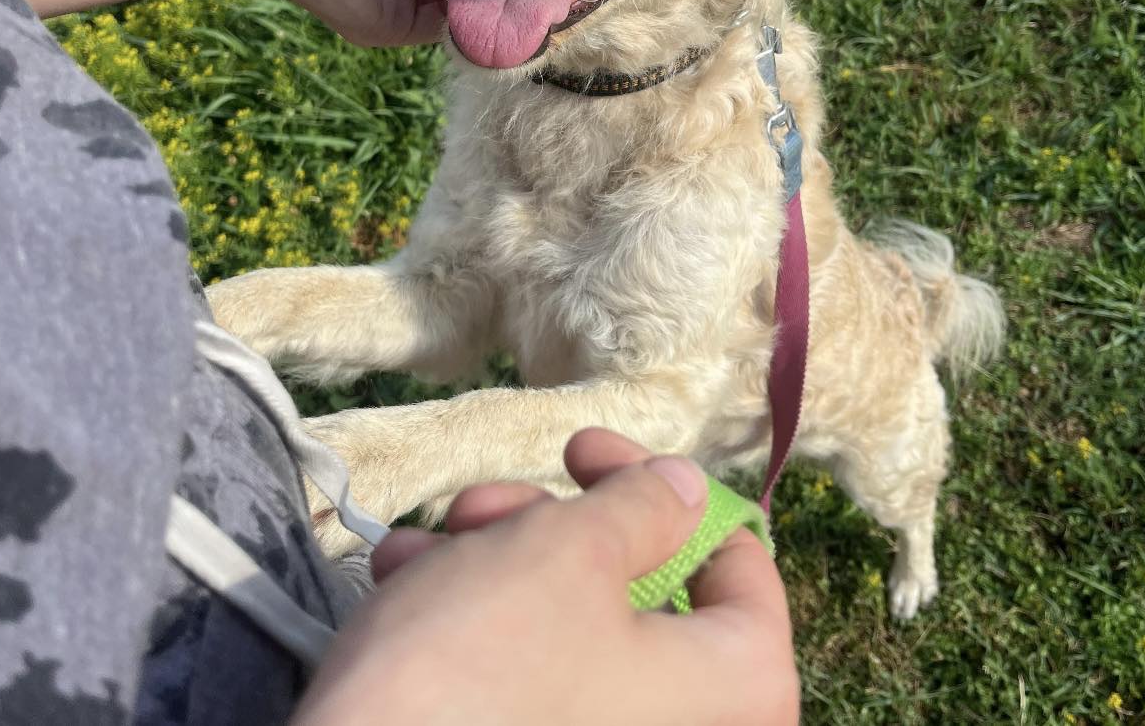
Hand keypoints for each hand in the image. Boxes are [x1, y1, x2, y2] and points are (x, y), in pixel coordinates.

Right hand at [293, 430, 798, 725]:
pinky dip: (470, 623)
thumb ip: (643, 506)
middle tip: (484, 502)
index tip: (586, 454)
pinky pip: (526, 678)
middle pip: (638, 589)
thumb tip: (687, 489)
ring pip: (568, 623)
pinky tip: (402, 585)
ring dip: (490, 562)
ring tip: (426, 545)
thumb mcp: (572, 552)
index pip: (742, 568)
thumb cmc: (487, 660)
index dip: (663, 492)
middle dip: (548, 525)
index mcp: (734, 690)